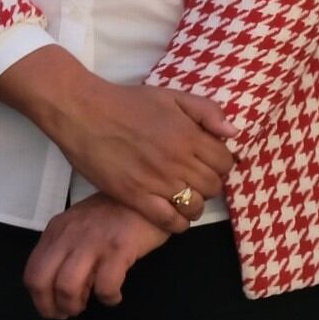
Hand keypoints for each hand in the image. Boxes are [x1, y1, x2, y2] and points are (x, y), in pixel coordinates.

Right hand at [0, 48, 232, 233]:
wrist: (85, 113)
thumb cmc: (129, 102)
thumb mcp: (173, 96)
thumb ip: (207, 112)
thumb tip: (233, 132)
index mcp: (189, 135)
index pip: (225, 161)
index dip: (222, 164)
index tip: (212, 164)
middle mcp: (178, 161)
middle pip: (212, 185)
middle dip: (211, 185)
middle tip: (199, 181)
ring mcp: (156, 181)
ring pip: (193, 205)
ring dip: (195, 205)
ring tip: (188, 199)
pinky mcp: (134, 197)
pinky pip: (166, 220)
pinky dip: (177, 223)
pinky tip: (175, 218)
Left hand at [24, 195, 169, 318]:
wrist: (154, 195)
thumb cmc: (120, 213)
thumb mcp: (83, 224)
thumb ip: (68, 248)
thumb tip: (62, 287)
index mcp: (58, 229)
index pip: (32, 271)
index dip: (39, 297)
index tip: (53, 307)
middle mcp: (70, 235)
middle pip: (41, 281)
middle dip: (50, 306)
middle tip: (67, 313)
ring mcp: (94, 241)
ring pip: (67, 287)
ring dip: (75, 305)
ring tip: (89, 304)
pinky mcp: (119, 248)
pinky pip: (105, 286)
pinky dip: (108, 298)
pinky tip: (115, 296)